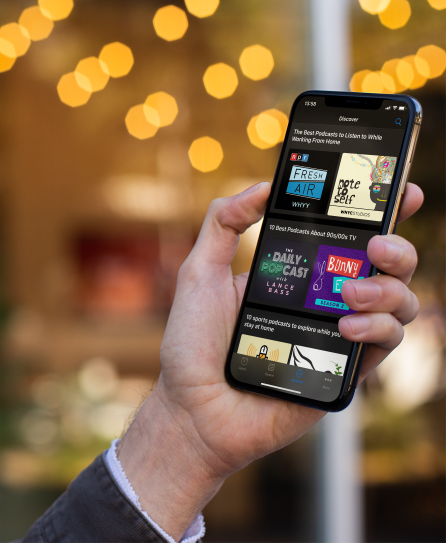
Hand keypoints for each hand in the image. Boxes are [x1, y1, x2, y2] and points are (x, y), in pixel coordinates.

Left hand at [117, 182, 422, 538]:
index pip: (347, 236)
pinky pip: (386, 344)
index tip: (404, 190)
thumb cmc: (192, 344)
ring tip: (347, 295)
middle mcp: (324, 300)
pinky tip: (345, 326)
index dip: (383, 212)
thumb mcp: (199, 273)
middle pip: (388, 266)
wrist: (193, 408)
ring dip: (387, 289)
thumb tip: (262, 187)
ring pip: (399, 302)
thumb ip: (223, 224)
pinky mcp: (346, 372)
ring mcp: (339, 336)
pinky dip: (377, 328)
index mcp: (296, 273)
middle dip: (396, 248)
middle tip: (373, 247)